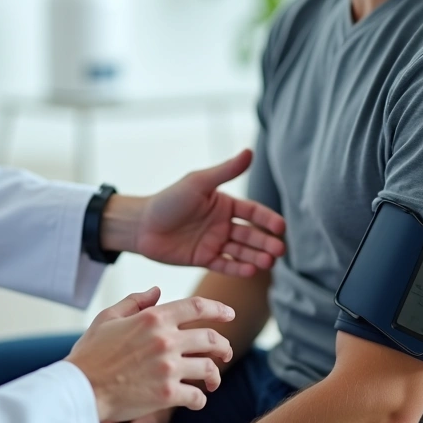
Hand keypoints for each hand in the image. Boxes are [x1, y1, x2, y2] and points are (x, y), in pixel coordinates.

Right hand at [65, 287, 234, 422]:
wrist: (79, 388)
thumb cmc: (91, 353)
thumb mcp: (108, 318)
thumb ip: (135, 302)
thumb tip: (157, 291)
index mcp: (153, 318)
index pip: (197, 307)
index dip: (219, 309)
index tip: (230, 314)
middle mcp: (165, 340)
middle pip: (211, 339)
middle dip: (224, 346)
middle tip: (226, 352)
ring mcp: (168, 368)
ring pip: (208, 369)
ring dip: (214, 375)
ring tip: (212, 381)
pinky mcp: (166, 395)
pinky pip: (196, 396)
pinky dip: (199, 399)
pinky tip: (195, 399)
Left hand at [109, 149, 286, 276]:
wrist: (141, 225)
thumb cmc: (169, 200)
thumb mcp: (199, 183)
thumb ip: (226, 171)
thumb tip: (249, 152)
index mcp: (224, 204)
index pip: (253, 212)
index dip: (267, 219)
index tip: (281, 226)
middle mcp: (223, 224)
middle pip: (250, 234)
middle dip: (266, 242)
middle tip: (279, 250)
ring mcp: (214, 242)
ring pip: (241, 251)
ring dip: (256, 256)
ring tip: (269, 261)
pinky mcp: (204, 259)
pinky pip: (225, 264)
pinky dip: (238, 268)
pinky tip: (250, 270)